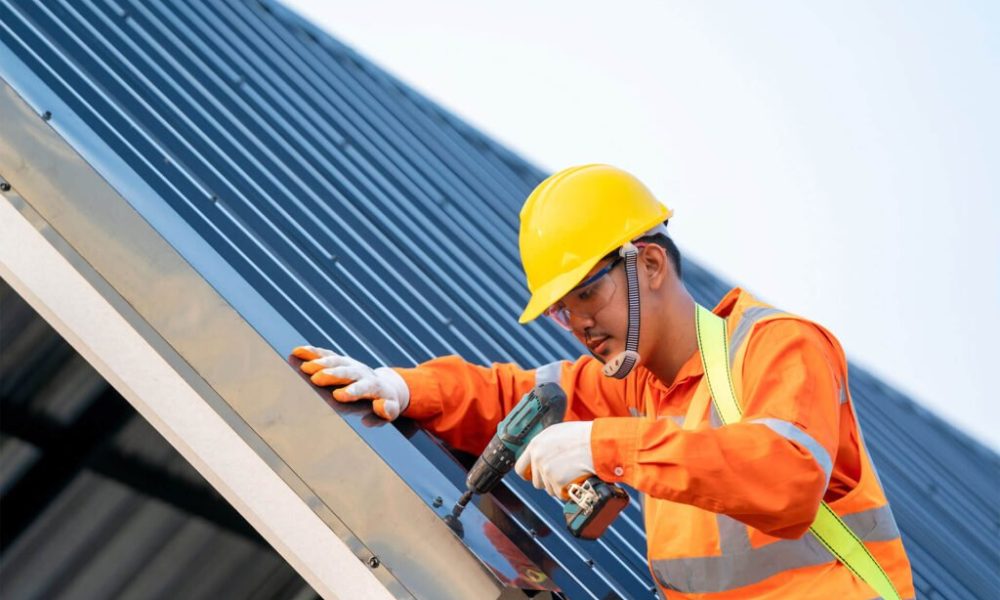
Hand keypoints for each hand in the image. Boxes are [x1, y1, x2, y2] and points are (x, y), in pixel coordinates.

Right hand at [292, 345, 409, 419]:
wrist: (387, 386)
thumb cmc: (386, 403)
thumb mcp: (391, 411)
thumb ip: (386, 412)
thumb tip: (377, 410)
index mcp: (375, 386)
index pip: (365, 387)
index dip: (352, 391)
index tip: (338, 396)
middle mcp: (363, 372)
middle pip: (348, 371)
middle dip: (333, 374)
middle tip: (316, 379)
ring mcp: (351, 364)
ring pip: (336, 360)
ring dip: (320, 362)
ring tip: (304, 367)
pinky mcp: (341, 360)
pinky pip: (327, 354)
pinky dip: (312, 352)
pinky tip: (297, 352)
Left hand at [514, 421, 595, 498]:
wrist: (597, 443)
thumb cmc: (582, 436)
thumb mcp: (557, 433)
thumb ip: (544, 446)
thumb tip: (540, 456)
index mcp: (535, 445)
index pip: (520, 468)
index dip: (529, 474)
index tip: (534, 477)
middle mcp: (538, 458)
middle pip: (536, 482)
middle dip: (548, 481)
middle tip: (563, 474)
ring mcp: (547, 471)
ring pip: (549, 489)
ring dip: (559, 486)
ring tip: (572, 473)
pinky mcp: (557, 481)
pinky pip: (560, 493)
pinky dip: (569, 490)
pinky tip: (576, 478)